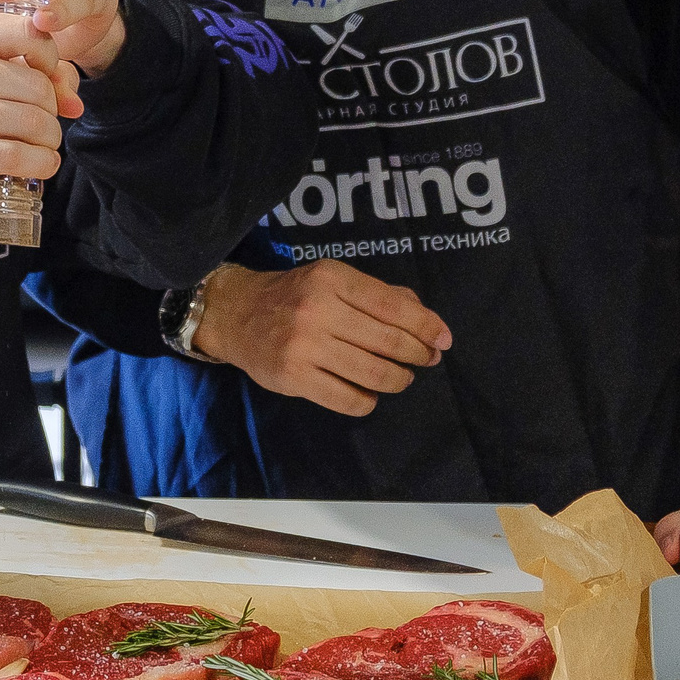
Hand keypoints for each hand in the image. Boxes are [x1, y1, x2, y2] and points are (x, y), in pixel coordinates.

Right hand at [0, 11, 79, 202]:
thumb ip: (29, 68)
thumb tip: (74, 100)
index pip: (27, 32)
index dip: (51, 59)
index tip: (48, 79)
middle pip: (34, 86)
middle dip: (52, 109)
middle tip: (46, 122)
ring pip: (28, 123)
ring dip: (50, 139)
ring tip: (45, 144)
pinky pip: (11, 156)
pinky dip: (39, 163)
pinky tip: (41, 164)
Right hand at [191, 259, 452, 416]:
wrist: (235, 314)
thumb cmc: (293, 296)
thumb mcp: (332, 280)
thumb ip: (378, 294)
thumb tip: (426, 319)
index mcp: (331, 279)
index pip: (393, 306)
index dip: (425, 326)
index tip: (443, 340)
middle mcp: (317, 310)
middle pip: (388, 342)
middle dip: (417, 355)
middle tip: (425, 360)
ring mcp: (303, 346)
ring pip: (373, 373)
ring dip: (397, 380)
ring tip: (399, 378)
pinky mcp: (293, 377)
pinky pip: (348, 399)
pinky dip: (368, 400)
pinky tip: (367, 392)